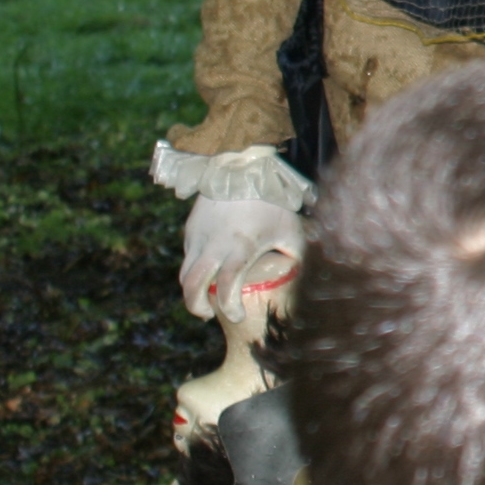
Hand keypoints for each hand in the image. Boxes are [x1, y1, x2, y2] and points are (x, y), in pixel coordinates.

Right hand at [179, 195, 304, 321]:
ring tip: (206, 298)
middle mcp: (213, 245)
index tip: (237, 317)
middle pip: (192, 286)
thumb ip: (295, 252)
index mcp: (240, 247)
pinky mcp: (190, 229)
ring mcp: (198, 237)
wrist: (240, 167)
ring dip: (192, 291)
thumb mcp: (289, 227)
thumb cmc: (271, 200)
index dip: (229, 307)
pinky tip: (208, 271)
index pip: (226, 286)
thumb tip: (299, 274)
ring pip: (185, 273)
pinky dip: (194, 270)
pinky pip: (188, 256)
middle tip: (209, 315)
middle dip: (196, 307)